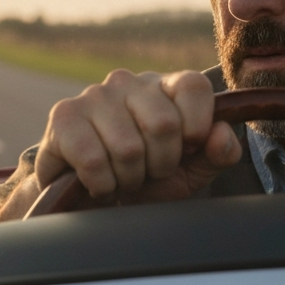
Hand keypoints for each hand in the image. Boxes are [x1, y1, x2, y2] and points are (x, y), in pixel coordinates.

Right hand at [0, 70, 240, 221]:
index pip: (194, 85)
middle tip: (148, 172)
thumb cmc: (146, 181)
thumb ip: (218, 153)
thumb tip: (221, 134)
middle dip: (161, 165)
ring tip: (122, 178)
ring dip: (129, 179)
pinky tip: (98, 182)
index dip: (196, 126)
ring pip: (128, 148)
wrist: (92, 203)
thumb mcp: (191, 172)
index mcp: (165, 87)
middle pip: (164, 124)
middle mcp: (129, 82)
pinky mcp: (63, 115)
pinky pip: (93, 159)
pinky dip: (102, 184)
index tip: (187, 152)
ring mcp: (94, 95)